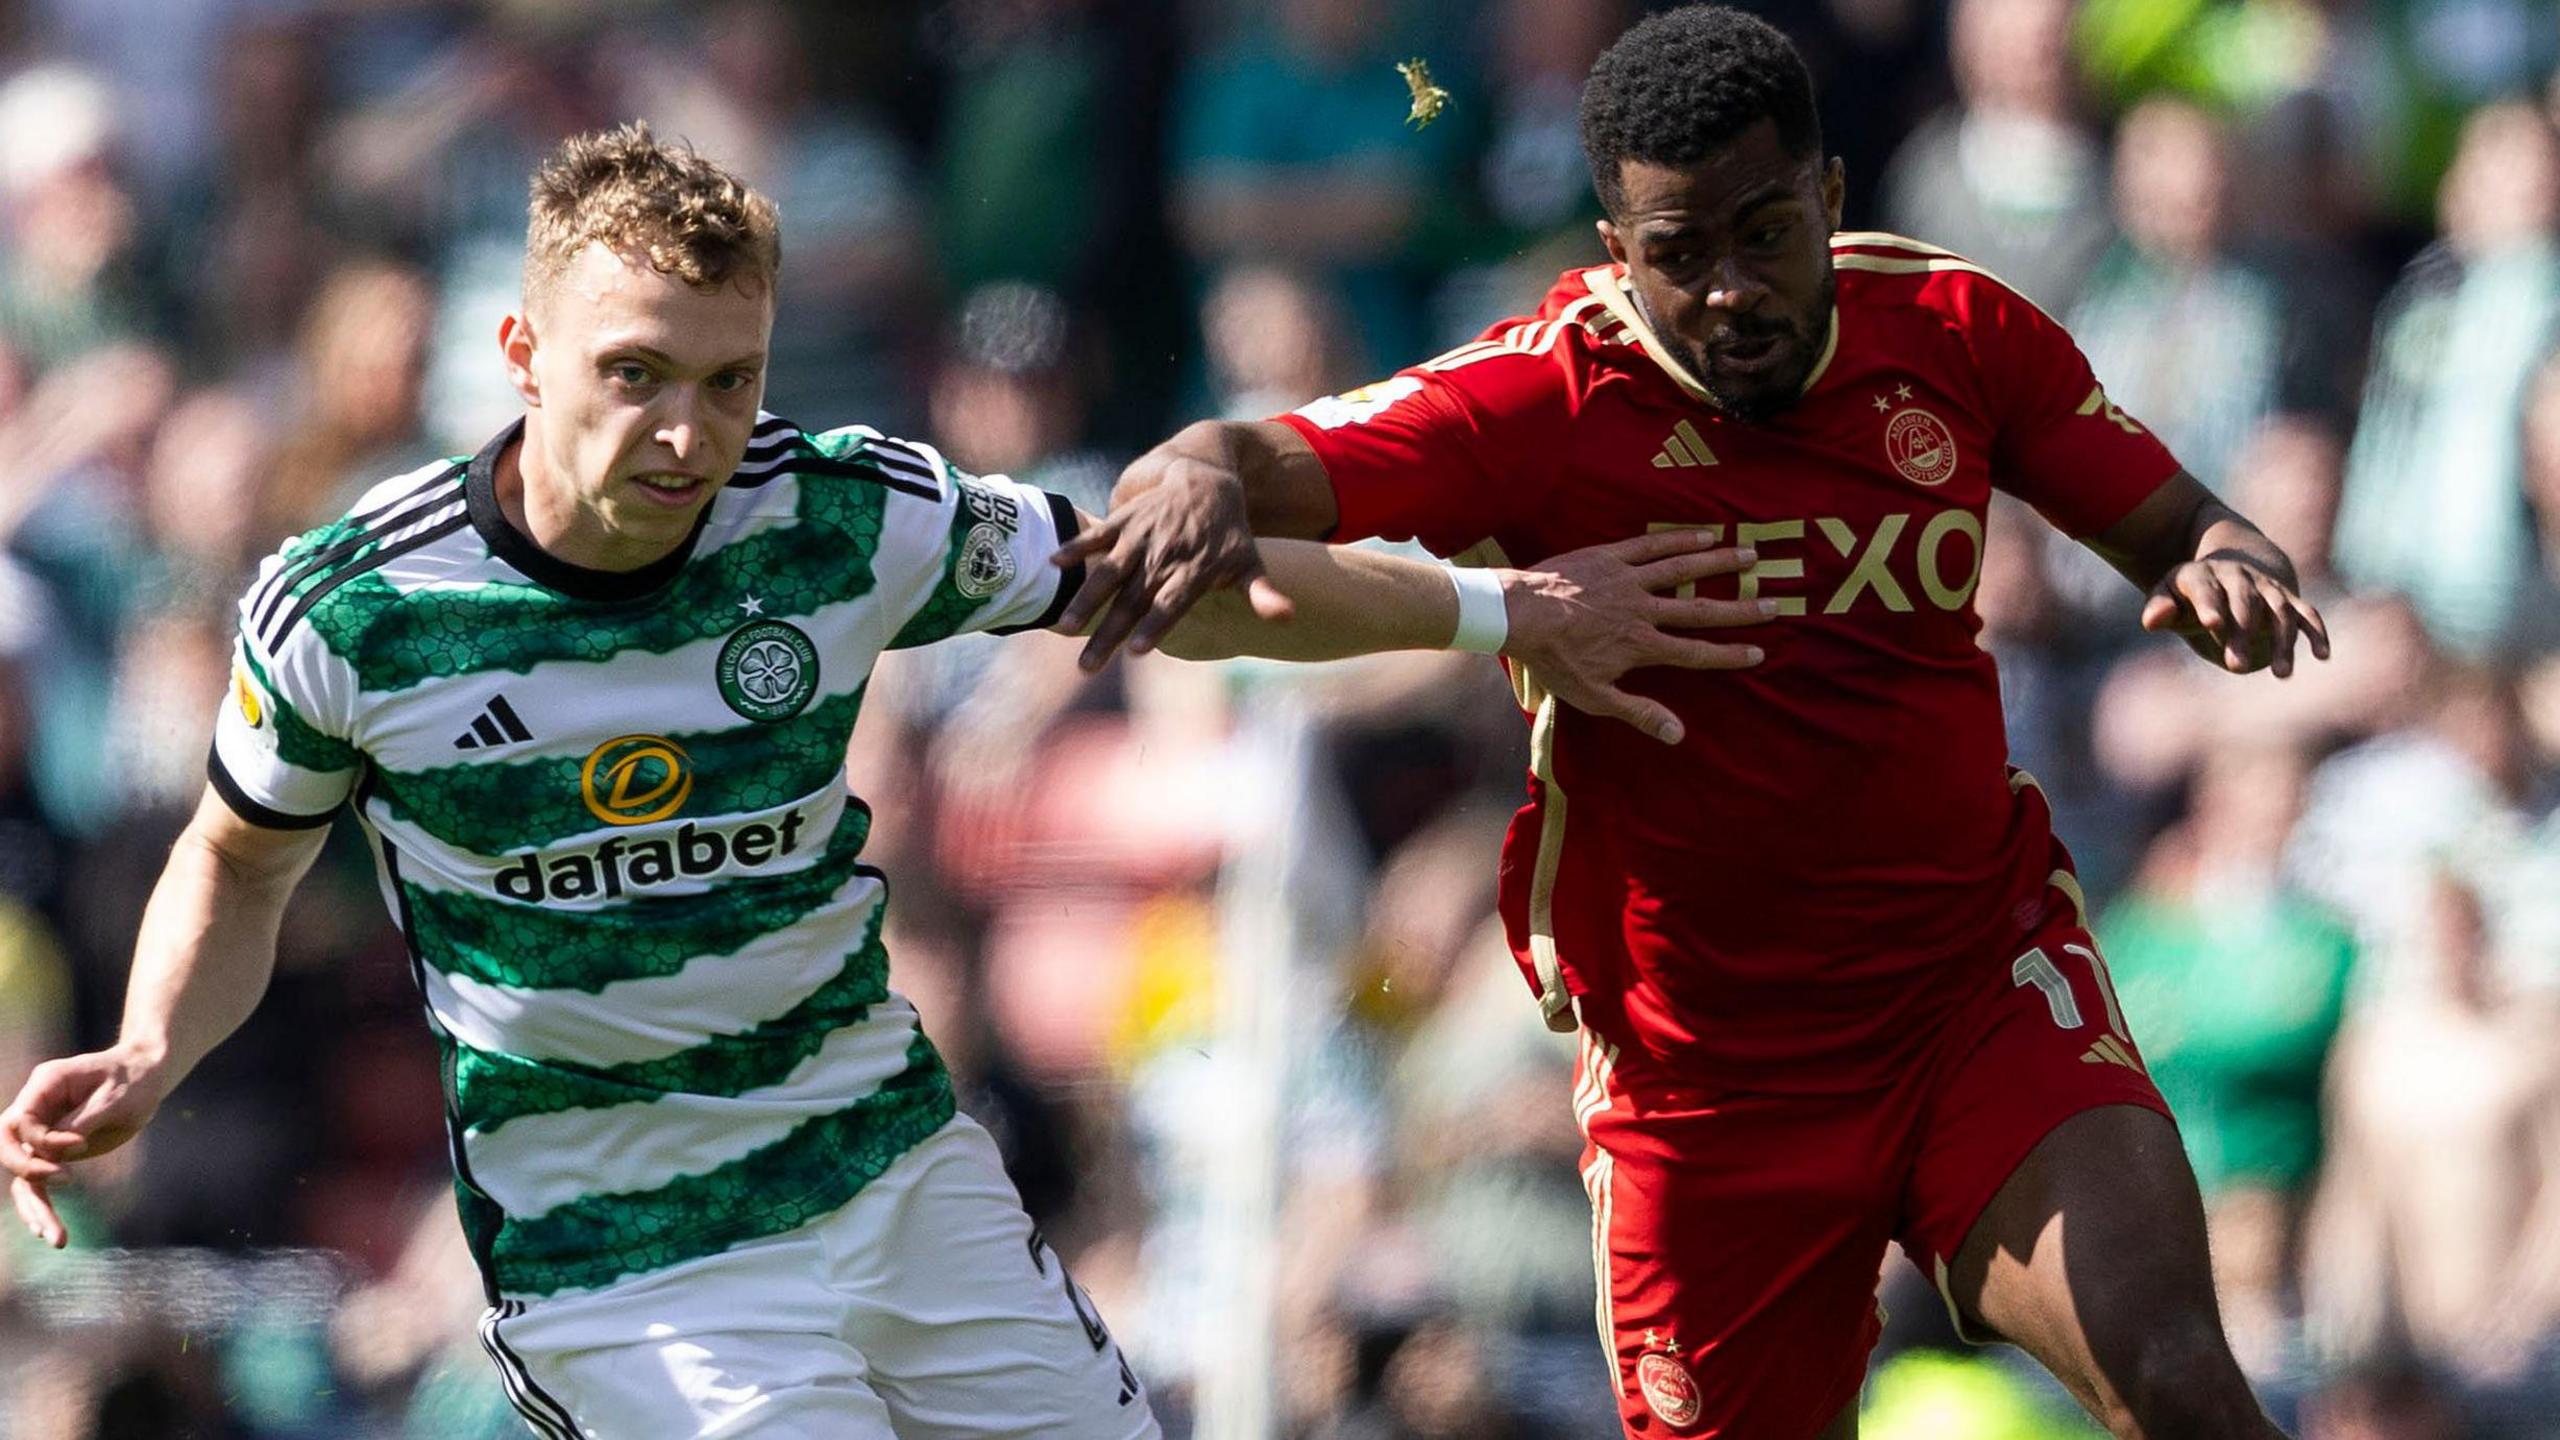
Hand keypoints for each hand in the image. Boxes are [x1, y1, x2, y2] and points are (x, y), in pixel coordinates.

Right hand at [3, 1045, 167, 1247]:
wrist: (146, 1076)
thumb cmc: (134, 1080)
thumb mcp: (116, 1096)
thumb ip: (84, 1120)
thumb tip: (62, 1150)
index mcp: (45, 1085)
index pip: (20, 1120)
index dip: (43, 1138)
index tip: (79, 1144)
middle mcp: (36, 1109)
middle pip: (9, 1147)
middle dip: (28, 1171)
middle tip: (65, 1180)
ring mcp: (42, 1133)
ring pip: (22, 1173)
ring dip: (34, 1207)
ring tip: (54, 1237)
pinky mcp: (55, 1153)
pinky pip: (38, 1183)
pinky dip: (42, 1207)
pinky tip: (51, 1234)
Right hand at [1051, 438, 1293, 672]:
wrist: (1208, 478)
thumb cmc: (1229, 533)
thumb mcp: (1250, 561)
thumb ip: (1262, 593)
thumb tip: (1287, 618)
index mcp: (1194, 570)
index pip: (1172, 603)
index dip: (1155, 625)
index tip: (1137, 651)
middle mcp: (1164, 554)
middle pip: (1133, 600)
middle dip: (1110, 633)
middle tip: (1087, 668)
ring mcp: (1141, 536)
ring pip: (1110, 571)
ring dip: (1086, 598)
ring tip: (1066, 628)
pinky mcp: (1123, 520)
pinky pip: (1098, 534)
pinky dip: (1076, 546)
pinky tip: (1054, 564)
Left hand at [1503, 531, 1770, 743]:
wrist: (1518, 615)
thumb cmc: (1553, 659)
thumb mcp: (1594, 696)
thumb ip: (1639, 712)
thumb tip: (1679, 735)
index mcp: (1643, 645)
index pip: (1696, 652)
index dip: (1729, 654)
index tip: (1759, 652)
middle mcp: (1645, 610)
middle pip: (1702, 609)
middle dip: (1741, 608)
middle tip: (1775, 603)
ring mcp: (1630, 579)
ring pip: (1683, 569)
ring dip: (1719, 562)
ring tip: (1750, 555)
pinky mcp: (1611, 556)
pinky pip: (1652, 546)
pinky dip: (1679, 539)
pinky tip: (1704, 533)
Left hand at [2139, 552, 2330, 676]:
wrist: (2228, 568)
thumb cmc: (2190, 593)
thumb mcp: (2169, 594)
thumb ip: (2160, 607)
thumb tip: (2150, 622)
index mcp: (2205, 576)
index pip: (2205, 589)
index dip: (2209, 604)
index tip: (2211, 624)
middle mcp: (2240, 578)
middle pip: (2244, 604)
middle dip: (2242, 634)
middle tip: (2236, 666)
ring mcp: (2267, 588)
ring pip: (2279, 612)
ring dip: (2283, 642)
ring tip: (2281, 675)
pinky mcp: (2289, 599)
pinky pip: (2307, 613)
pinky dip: (2317, 631)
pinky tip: (2322, 655)